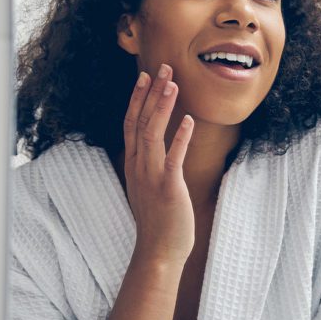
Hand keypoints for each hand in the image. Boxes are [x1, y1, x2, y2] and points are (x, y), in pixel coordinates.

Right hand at [121, 64, 195, 266]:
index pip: (131, 123)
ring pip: (152, 133)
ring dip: (162, 107)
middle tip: (161, 68)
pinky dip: (180, 138)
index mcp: (134, 164)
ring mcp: (151, 176)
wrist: (158, 251)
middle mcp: (138, 166)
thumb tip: (157, 151)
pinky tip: (189, 120)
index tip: (145, 77)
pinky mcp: (168, 187)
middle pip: (140, 121)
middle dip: (150, 93)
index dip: (138, 98)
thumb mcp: (149, 187)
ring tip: (173, 84)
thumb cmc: (159, 221)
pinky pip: (173, 157)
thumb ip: (150, 166)